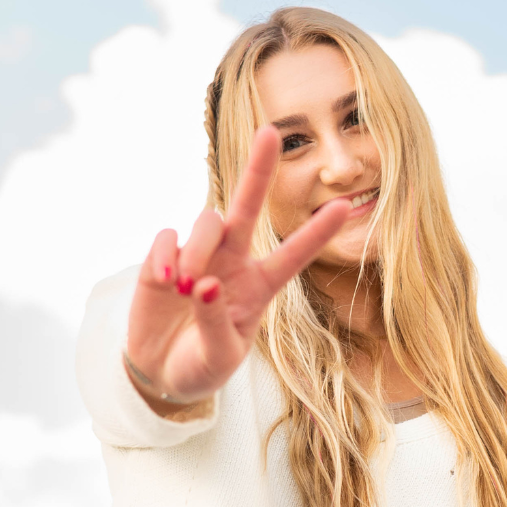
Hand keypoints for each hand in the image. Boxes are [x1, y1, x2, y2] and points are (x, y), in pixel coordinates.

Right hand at [126, 124, 350, 405]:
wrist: (160, 374)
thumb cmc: (200, 367)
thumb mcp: (218, 359)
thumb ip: (216, 324)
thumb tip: (203, 285)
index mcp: (259, 287)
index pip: (293, 257)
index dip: (316, 234)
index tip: (345, 207)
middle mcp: (233, 263)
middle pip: (248, 208)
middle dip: (259, 170)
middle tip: (269, 132)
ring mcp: (199, 256)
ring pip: (207, 224)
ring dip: (199, 250)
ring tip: (184, 287)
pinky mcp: (165, 256)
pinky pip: (168, 237)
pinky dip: (166, 254)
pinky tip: (165, 280)